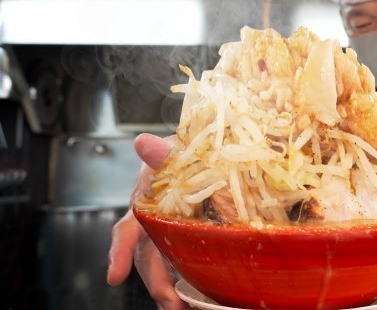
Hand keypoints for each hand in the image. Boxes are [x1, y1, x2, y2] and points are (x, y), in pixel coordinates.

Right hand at [107, 133, 184, 309]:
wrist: (204, 148)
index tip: (113, 277)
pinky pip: (179, 258)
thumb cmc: (188, 148)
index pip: (128, 227)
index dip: (119, 252)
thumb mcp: (180, 149)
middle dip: (155, 282)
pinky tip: (196, 292)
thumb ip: (165, 152)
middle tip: (170, 304)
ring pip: (161, 262)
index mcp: (146, 197)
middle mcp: (150, 217)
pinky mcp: (182, 234)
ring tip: (181, 307)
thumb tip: (142, 143)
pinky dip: (185, 276)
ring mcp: (166, 227)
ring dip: (169, 286)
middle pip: (145, 256)